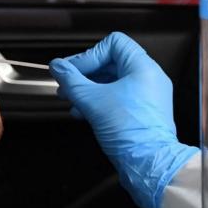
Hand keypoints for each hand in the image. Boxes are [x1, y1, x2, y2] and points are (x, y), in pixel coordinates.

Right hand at [50, 32, 197, 207]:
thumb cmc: (130, 132)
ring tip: (71, 99)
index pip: (113, 44)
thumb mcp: (92, 101)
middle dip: (85, 74)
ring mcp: (149, 95)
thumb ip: (71, 81)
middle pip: (111, 62)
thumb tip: (58, 67)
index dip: (89, 54)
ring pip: (113, 82)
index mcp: (142, 67)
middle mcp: (149, 78)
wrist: (149, 164)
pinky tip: (84, 113)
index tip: (73, 70)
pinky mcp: (145, 112)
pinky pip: (119, 98)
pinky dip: (100, 101)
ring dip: (89, 89)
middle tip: (66, 83)